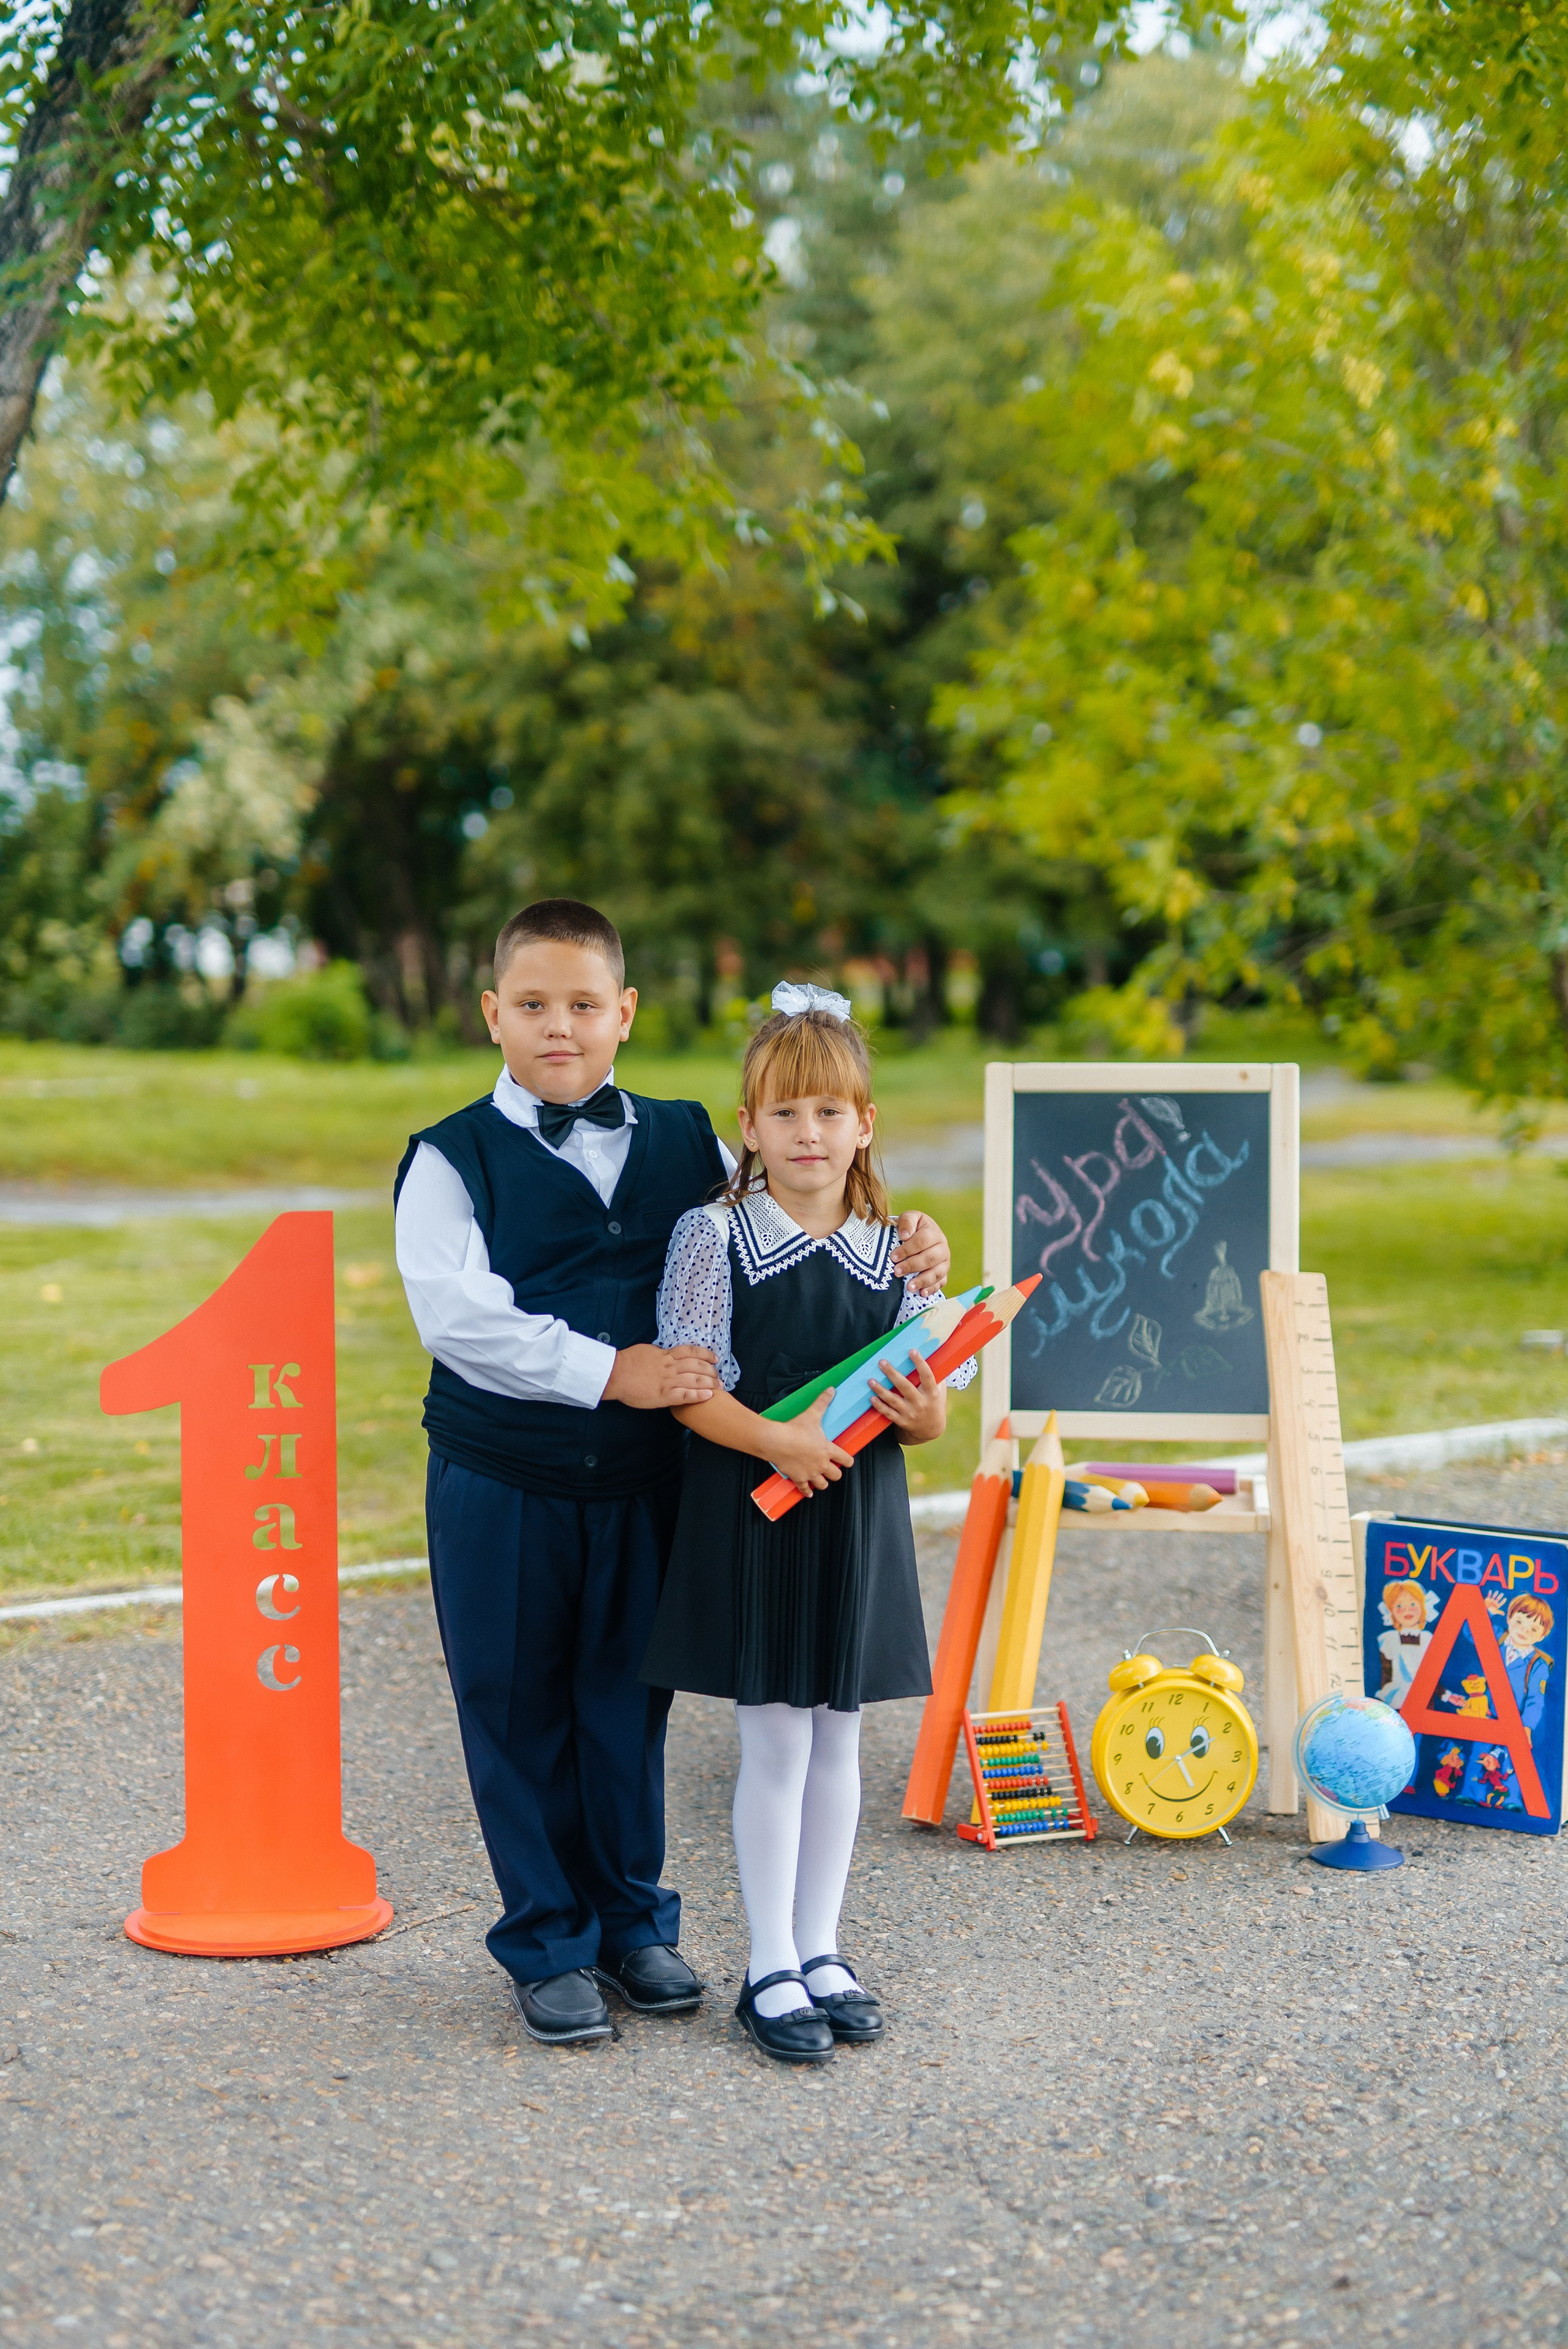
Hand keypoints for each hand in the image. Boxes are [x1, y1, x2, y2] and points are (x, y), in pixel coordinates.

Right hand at [603, 1344, 717, 1408]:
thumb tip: (666, 1353)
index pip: (691, 1352)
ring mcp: (668, 1381)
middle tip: (719, 1376)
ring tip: (719, 1386)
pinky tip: (708, 1396)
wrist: (615, 1374)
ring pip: (695, 1380)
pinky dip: (699, 1395)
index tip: (714, 1358)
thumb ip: (660, 1353)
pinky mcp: (664, 1396)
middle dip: (711, 1371)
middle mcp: (671, 1367)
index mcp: (666, 1355)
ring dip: (710, 1383)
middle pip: (698, 1366)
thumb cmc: (627, 1362)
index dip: (706, 1354)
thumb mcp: (647, 1351)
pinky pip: (686, 1396)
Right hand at [766, 1390, 854, 1495]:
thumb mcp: (811, 1414)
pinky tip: (808, 1492)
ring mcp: (810, 1473)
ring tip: (820, 1478)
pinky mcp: (798, 1478)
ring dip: (823, 1482)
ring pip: (823, 1484)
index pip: (846, 1460)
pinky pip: (805, 1489)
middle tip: (831, 1468)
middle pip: (836, 1475)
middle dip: (834, 1473)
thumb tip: (831, 1390)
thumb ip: (822, 1402)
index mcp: (827, 1450)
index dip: (847, 1460)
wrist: (776, 1441)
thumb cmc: (794, 1428)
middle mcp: (821, 1464)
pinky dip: (807, 1491)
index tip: (846, 1460)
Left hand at [867, 1348, 946, 1444]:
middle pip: (905, 1386)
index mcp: (932, 1393)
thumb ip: (935, 1376)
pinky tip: (872, 1398)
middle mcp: (921, 1403)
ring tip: (870, 1380)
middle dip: (892, 1373)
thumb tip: (930, 1355)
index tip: (912, 1351)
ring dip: (881, 1390)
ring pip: (893, 1400)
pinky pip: (889, 1413)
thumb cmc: (934, 1403)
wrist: (931, 1429)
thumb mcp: (940, 1391)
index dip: (920, 1363)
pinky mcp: (902, 1421)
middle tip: (882, 1362)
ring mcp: (911, 1413)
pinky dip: (880, 1406)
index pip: (927, 1376)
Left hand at [892, 1210, 949, 1295]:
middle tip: (897, 1272)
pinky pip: (941, 1282)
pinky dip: (932, 1289)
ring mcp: (944, 1261)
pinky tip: (922, 1293)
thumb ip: (906, 1222)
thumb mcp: (909, 1218)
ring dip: (923, 1280)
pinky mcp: (943, 1273)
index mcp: (933, 1232)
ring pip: (937, 1272)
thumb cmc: (913, 1227)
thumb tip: (905, 1236)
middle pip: (930, 1258)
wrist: (921, 1234)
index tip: (893, 1257)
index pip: (922, 1241)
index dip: (907, 1249)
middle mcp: (942, 1247)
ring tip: (908, 1287)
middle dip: (912, 1266)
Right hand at [1485, 1592, 1505, 1615]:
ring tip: (1497, 1591)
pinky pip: (1489, 1595)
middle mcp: (1494, 1603)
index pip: (1501, 1603)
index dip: (1503, 1601)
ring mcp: (1491, 1600)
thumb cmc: (1490, 1611)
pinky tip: (1490, 1590)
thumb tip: (1504, 1614)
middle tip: (1502, 1593)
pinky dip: (1489, 1593)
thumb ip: (1499, 1612)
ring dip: (1495, 1594)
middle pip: (1498, 1599)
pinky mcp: (1488, 1599)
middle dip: (1500, 1596)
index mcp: (1497, 1605)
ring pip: (1494, 1596)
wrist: (1485, 1609)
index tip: (1505, 1598)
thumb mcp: (1495, 1611)